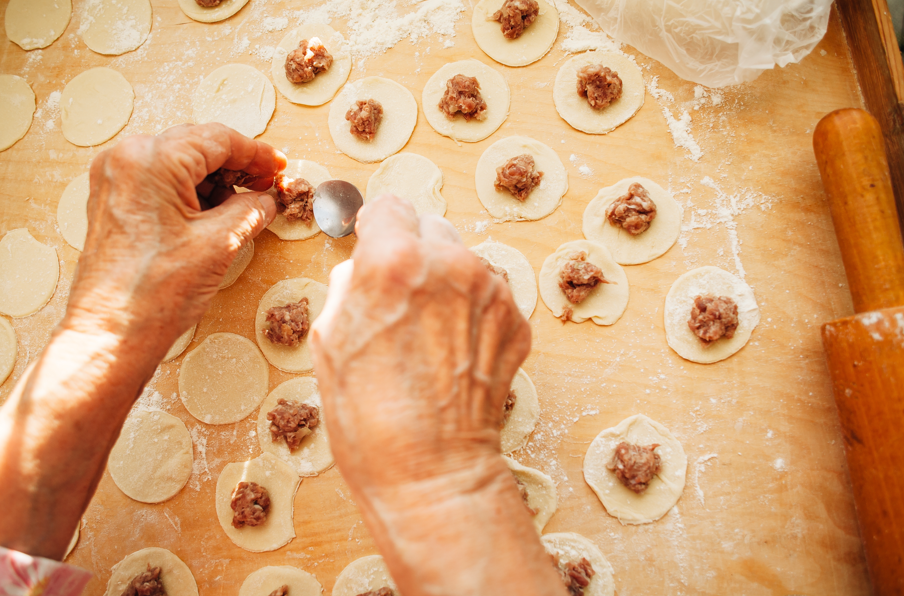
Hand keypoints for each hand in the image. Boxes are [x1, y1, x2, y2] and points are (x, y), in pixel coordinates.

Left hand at [66, 123, 285, 357]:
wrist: (112, 332)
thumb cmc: (154, 292)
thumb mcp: (221, 243)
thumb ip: (251, 210)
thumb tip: (266, 199)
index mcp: (151, 160)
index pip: (217, 139)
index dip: (255, 152)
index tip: (277, 165)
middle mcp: (126, 160)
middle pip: (196, 145)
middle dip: (235, 165)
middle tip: (266, 184)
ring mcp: (115, 180)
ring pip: (178, 163)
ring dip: (214, 179)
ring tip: (244, 205)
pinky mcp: (113, 201)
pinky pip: (160, 181)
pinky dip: (190, 192)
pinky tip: (215, 213)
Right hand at [310, 194, 530, 494]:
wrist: (432, 471)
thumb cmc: (370, 418)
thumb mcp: (328, 340)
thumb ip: (349, 285)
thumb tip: (362, 267)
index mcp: (395, 260)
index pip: (390, 207)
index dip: (377, 229)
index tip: (375, 245)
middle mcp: (451, 264)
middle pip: (431, 230)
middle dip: (414, 255)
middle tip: (401, 300)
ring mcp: (492, 292)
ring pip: (464, 262)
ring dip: (447, 283)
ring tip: (428, 335)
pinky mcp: (516, 320)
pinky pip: (490, 296)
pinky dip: (473, 313)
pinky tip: (453, 352)